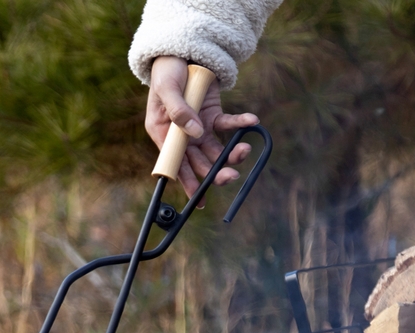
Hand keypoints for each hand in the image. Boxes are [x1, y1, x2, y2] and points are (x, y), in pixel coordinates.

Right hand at [146, 56, 258, 198]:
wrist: (181, 51)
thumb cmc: (167, 71)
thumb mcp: (167, 89)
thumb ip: (179, 111)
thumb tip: (195, 134)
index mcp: (162, 133)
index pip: (175, 164)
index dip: (186, 182)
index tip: (199, 199)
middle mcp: (181, 135)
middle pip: (198, 161)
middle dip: (214, 171)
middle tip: (231, 176)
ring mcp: (198, 126)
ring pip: (215, 148)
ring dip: (230, 153)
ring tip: (244, 150)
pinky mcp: (213, 115)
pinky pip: (228, 123)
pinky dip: (240, 123)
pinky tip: (252, 122)